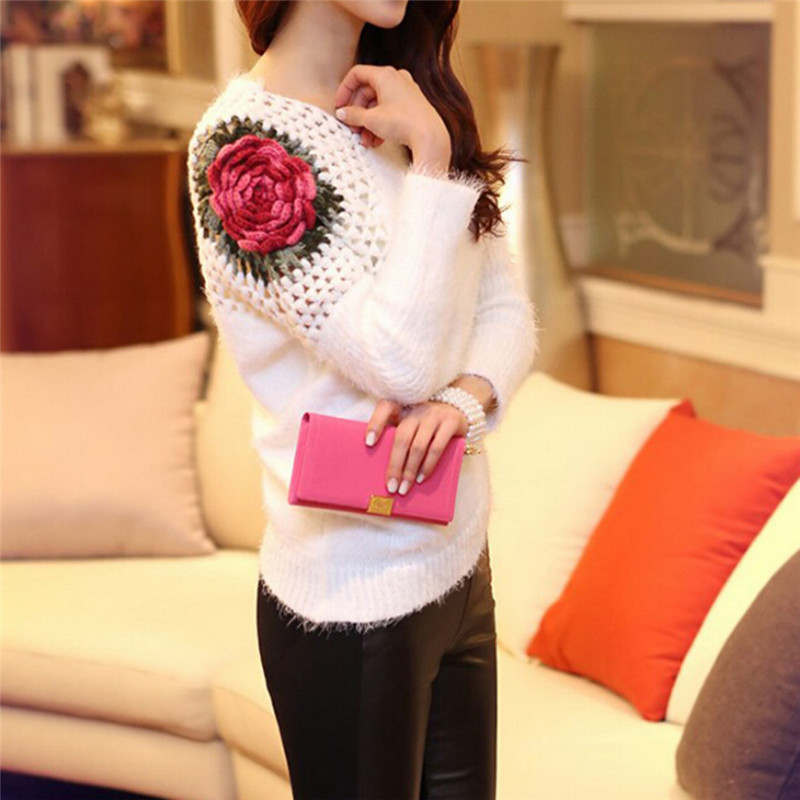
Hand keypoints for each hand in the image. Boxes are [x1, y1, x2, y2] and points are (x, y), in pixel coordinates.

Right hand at [334, 64, 451, 168]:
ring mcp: (406, 92)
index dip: (344, 90)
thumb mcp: (372, 120)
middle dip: (357, 112)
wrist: (430, 137)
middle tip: (352, 128)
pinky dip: (380, 124)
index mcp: (385, 74)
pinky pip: (390, 111)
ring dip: (368, 122)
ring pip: (378, 104)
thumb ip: (353, 115)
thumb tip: (343, 113)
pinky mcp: (412, 106)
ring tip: (365, 139)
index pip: (357, 75)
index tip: (339, 106)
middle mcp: (397, 79)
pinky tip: (376, 140)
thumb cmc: (404, 123)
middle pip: (367, 92)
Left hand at [365, 398, 468, 496]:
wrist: (457, 410)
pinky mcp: (451, 423)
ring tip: (404, 488)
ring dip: (410, 470)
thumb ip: (398, 437)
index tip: (368, 443)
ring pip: (418, 446)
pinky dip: (428, 465)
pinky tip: (421, 478)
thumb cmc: (425, 423)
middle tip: (390, 486)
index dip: (375, 424)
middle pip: (402, 437)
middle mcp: (417, 409)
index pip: (385, 408)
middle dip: (395, 465)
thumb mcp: (410, 423)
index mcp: (403, 407)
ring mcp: (434, 415)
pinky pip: (436, 448)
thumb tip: (385, 469)